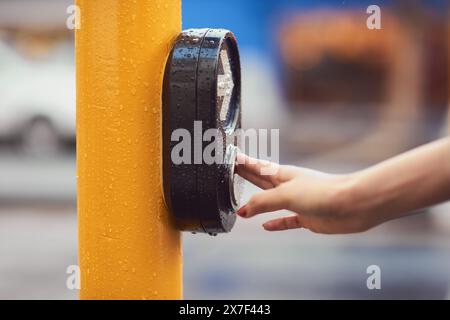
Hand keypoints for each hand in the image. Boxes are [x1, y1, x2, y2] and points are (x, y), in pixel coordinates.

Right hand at [235, 153, 374, 233]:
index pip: (256, 166)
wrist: (352, 204)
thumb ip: (262, 202)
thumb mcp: (286, 195)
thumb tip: (242, 211)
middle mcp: (288, 186)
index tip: (230, 155)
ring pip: (271, 201)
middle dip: (246, 176)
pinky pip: (286, 220)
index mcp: (282, 175)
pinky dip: (275, 223)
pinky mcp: (306, 216)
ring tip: (241, 202)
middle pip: (261, 181)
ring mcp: (297, 201)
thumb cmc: (322, 192)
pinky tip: (266, 226)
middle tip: (231, 171)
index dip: (243, 162)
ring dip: (257, 202)